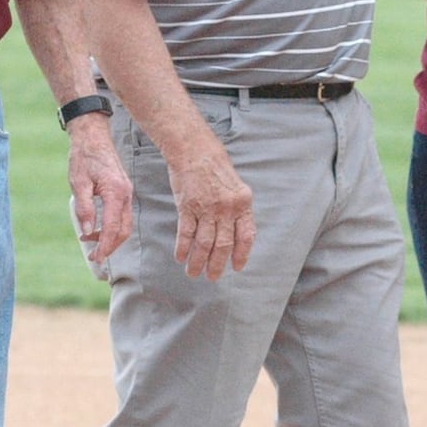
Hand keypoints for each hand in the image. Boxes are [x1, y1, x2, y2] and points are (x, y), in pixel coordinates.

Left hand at [67, 114, 132, 264]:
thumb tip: (88, 231)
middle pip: (123, 230)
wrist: (92, 136)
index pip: (113, 227)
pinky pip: (121, 215)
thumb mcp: (78, 183)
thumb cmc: (84, 157)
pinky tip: (95, 228)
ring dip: (110, 237)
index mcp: (116, 192)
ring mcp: (127, 193)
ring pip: (124, 224)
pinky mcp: (123, 192)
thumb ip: (85, 208)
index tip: (96, 258)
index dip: (105, 245)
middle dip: (110, 246)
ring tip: (90, 241)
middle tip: (93, 256)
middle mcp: (126, 194)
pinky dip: (111, 227)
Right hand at [167, 139, 254, 279]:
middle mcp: (226, 208)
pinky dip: (183, 247)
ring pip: (204, 243)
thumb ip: (236, 209)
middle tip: (212, 277)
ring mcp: (206, 208)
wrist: (194, 149)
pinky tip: (180, 257)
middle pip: (223, 245)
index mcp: (242, 203)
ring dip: (198, 261)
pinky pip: (186, 233)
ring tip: (193, 273)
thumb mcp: (235, 186)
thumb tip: (236, 235)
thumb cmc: (215, 166)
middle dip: (217, 265)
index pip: (246, 236)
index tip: (236, 267)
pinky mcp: (187, 206)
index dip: (241, 254)